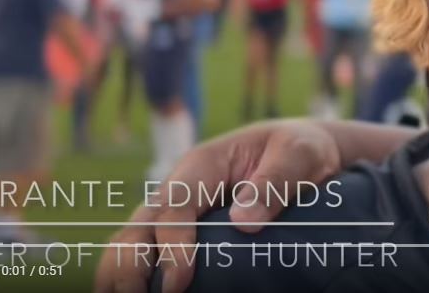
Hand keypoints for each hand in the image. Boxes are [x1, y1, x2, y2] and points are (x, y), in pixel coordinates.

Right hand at [95, 119, 342, 292]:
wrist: (304, 152)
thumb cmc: (301, 149)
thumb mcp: (301, 154)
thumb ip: (275, 181)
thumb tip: (244, 220)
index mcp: (204, 164)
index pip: (175, 206)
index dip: (172, 245)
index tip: (178, 284)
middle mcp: (182, 187)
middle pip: (140, 224)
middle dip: (130, 262)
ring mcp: (179, 210)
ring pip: (135, 238)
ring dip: (124, 270)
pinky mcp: (185, 231)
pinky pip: (152, 250)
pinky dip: (142, 272)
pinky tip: (143, 292)